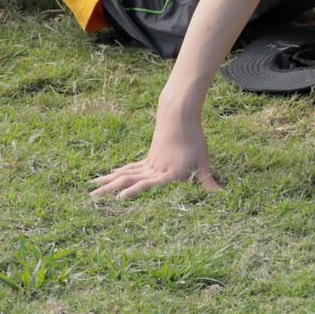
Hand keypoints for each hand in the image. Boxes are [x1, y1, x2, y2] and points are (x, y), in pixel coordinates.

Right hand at [91, 120, 218, 198]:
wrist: (179, 114)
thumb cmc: (194, 138)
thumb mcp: (203, 160)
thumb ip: (208, 180)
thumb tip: (222, 195)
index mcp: (168, 173)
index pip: (148, 185)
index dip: (134, 191)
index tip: (119, 199)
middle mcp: (155, 169)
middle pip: (128, 180)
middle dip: (110, 190)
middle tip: (91, 197)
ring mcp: (149, 163)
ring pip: (124, 174)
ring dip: (108, 182)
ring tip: (92, 189)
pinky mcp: (148, 158)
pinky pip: (130, 167)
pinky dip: (119, 173)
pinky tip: (109, 176)